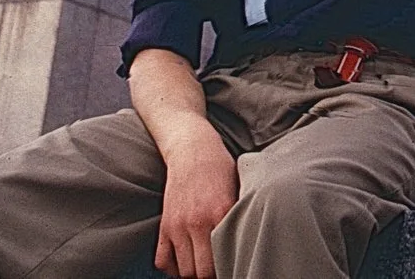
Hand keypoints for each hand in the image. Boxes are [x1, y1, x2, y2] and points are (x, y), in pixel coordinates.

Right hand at [154, 139, 238, 278]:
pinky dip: (172, 268)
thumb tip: (253, 242)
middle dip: (212, 275)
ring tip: (205, 267)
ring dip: (194, 273)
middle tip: (221, 270)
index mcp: (222, 212)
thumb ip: (242, 216)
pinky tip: (185, 263)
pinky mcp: (165, 225)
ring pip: (184, 270)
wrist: (192, 149)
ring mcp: (178, 225)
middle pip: (202, 272)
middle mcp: (198, 222)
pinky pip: (162, 260)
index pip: (225, 259)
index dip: (231, 269)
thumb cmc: (220, 168)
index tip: (236, 267)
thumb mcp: (239, 188)